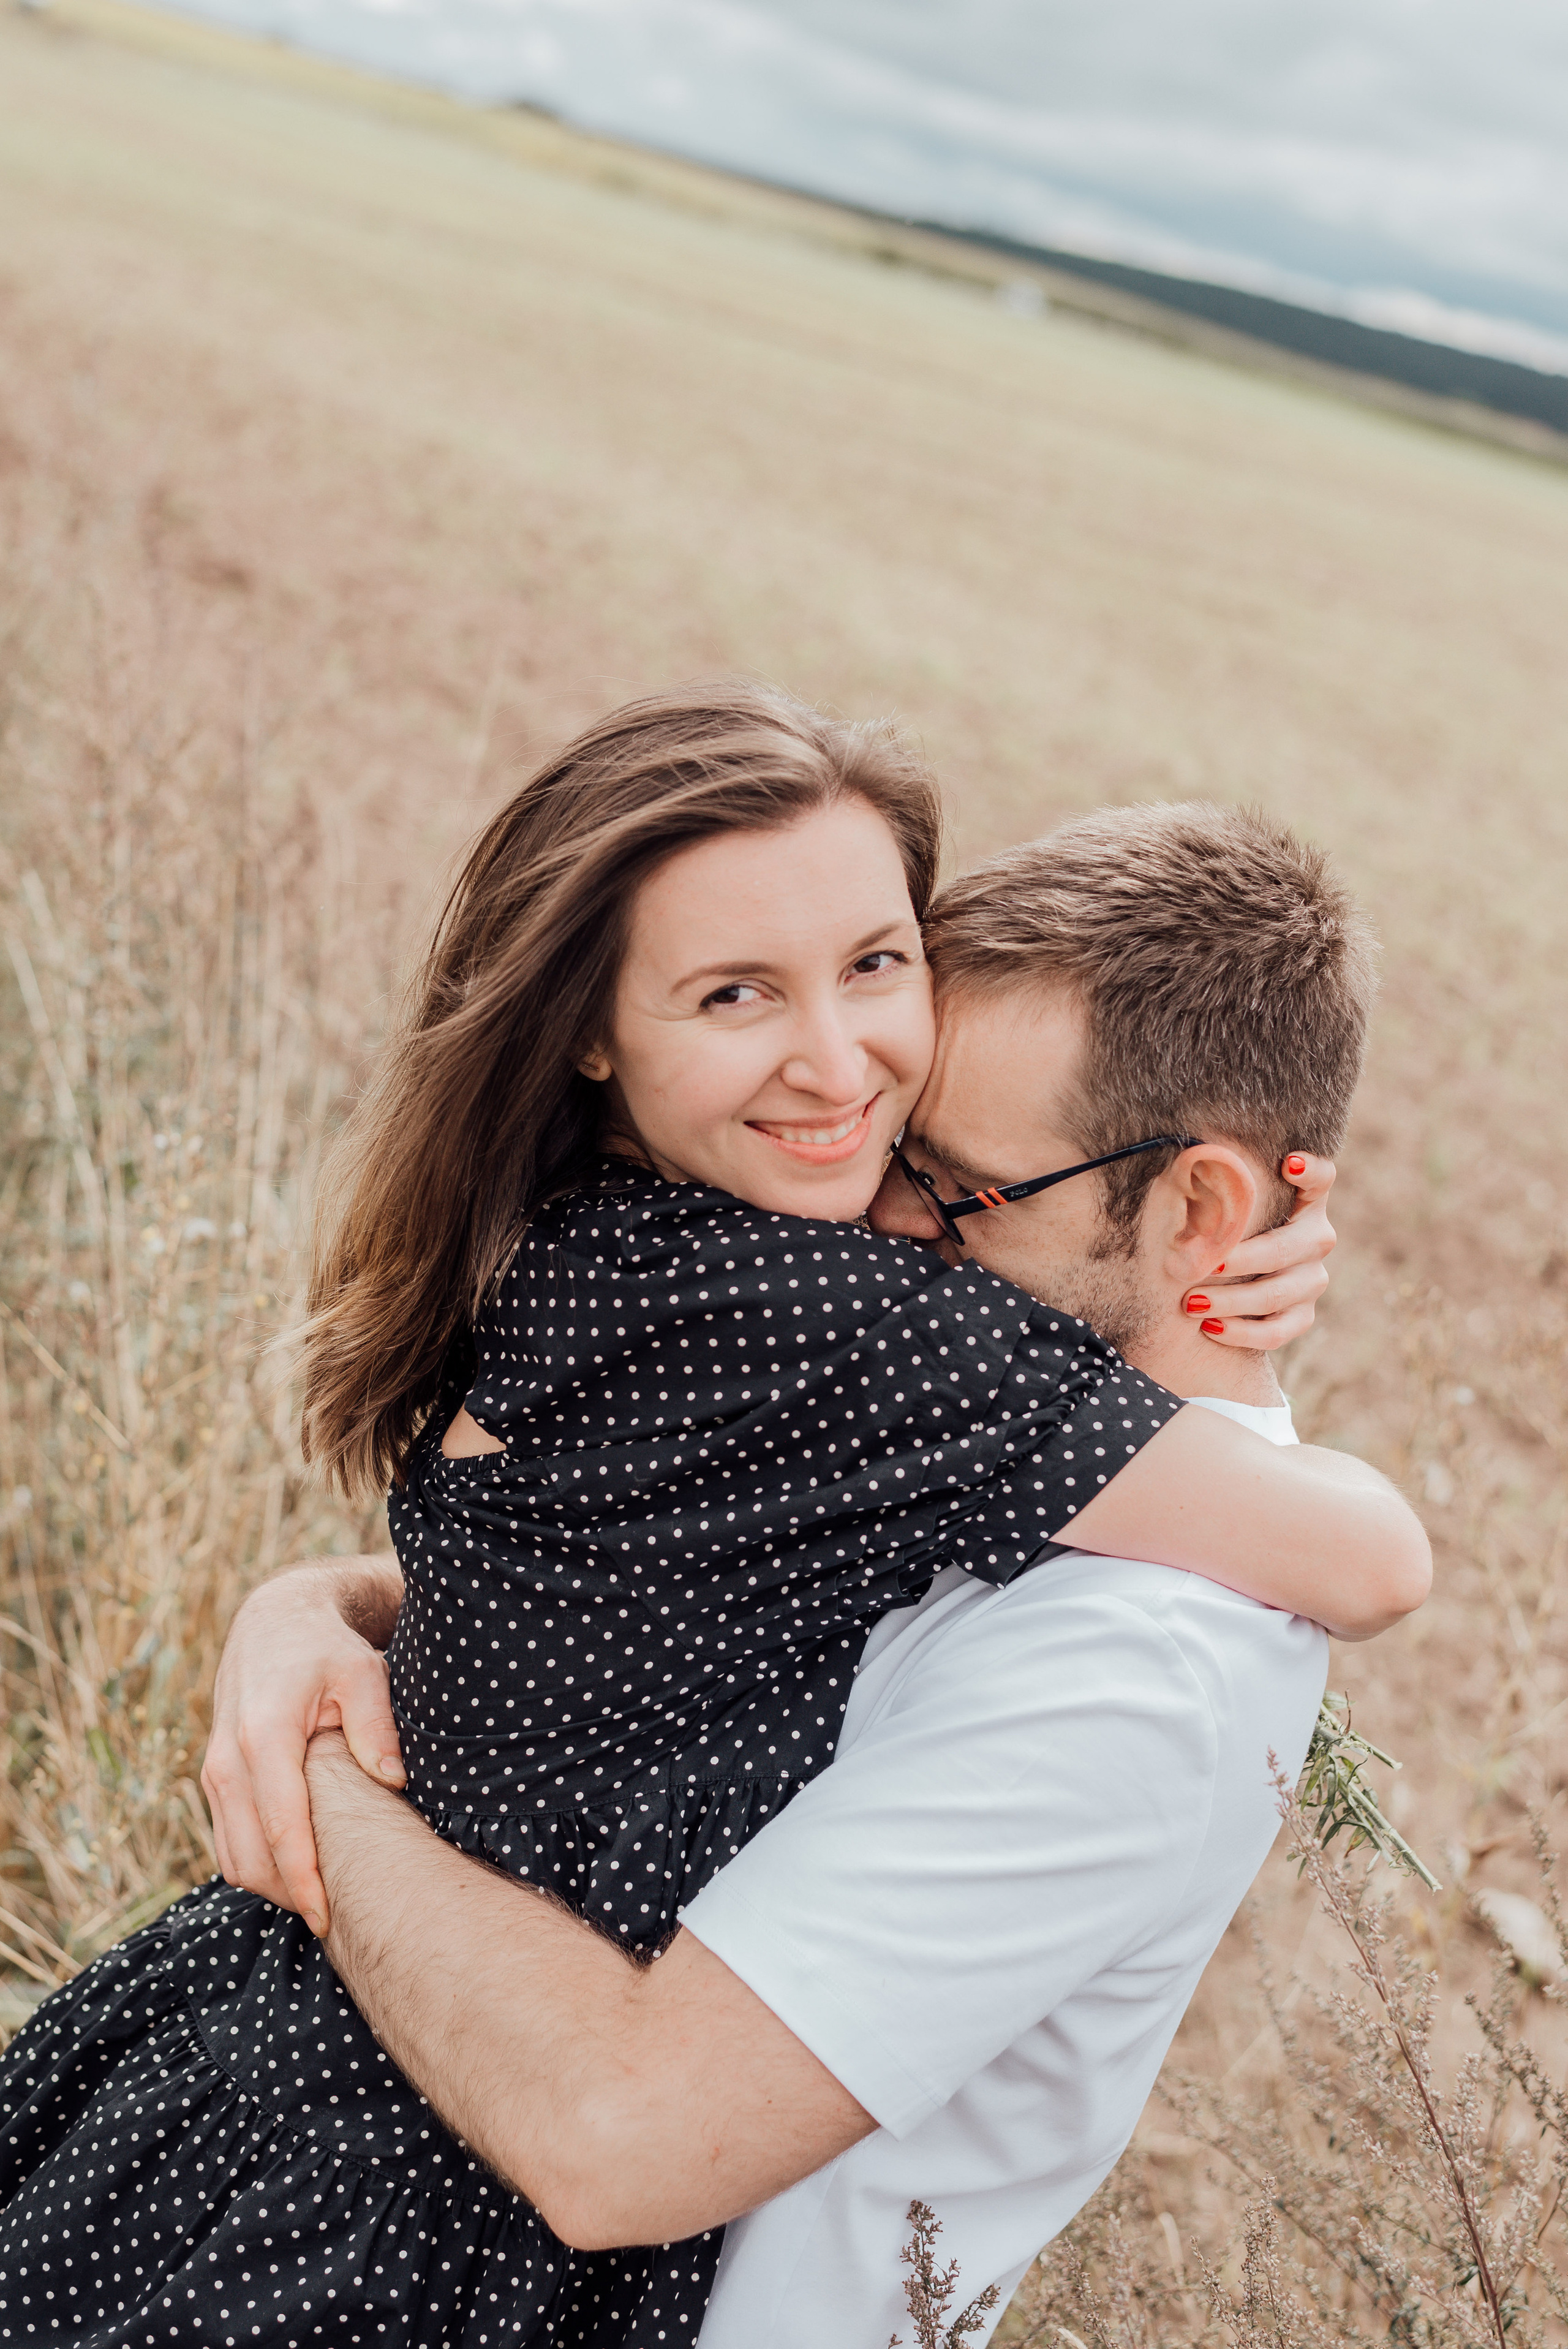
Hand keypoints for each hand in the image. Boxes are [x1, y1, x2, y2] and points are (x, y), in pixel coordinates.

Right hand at [201, 1555, 405, 1933]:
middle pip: (250, 1857)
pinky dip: (257, 1865)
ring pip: (233, 1858)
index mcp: (264, 1736)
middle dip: (290, 1894)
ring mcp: (214, 1772)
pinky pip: (227, 1842)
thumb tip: (392, 1778)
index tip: (328, 1917)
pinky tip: (301, 1868)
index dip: (303, 1880)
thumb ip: (375, 1724)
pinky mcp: (214, 1780)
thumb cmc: (326, 1648)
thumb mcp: (362, 1672)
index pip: (280, 1828)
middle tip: (341, 1914)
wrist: (274, 1623)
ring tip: (325, 1896)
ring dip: (273, 1886)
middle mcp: (228, 1760)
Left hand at [1181, 1152, 1335, 1350]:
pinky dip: (1242, 1333)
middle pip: (1284, 1248)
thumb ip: (1221, 1186)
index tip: (1287, 1164)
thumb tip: (1183, 1164)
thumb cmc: (1222, 1223)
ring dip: (1231, 1300)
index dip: (1309, 1170)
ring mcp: (1313, 1279)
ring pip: (1277, 1294)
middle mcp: (1317, 1238)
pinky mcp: (1303, 1315)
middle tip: (1202, 1264)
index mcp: (1305, 1201)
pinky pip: (1277, 1331)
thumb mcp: (1227, 1202)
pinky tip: (1209, 1328)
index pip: (1321, 1178)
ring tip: (1190, 1303)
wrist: (1229, 1276)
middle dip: (1241, 1259)